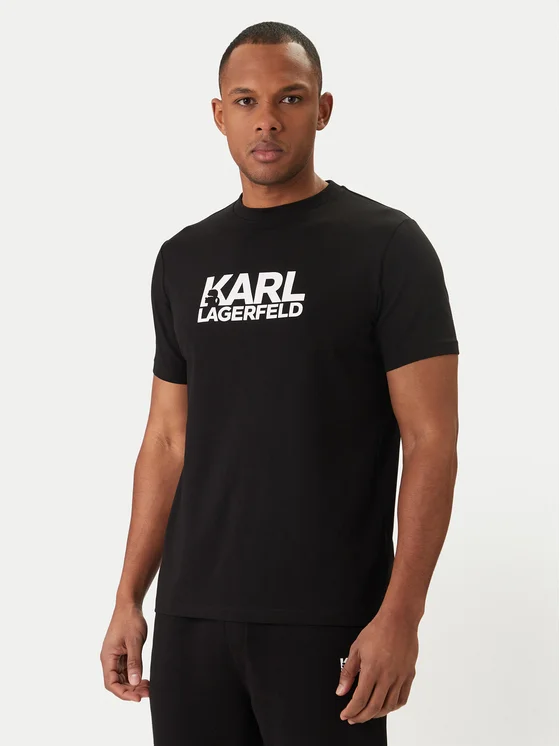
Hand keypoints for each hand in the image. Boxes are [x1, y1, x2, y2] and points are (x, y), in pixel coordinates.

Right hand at [100, 602, 149, 701]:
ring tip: (148, 688)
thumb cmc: (130, 620)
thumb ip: (134, 662)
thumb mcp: (134, 641)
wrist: (129, 605)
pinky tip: (144, 679)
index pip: (111, 683)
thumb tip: (134, 682)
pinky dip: (135, 676)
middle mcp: (109, 659)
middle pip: (117, 683)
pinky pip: (126, 670)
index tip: (137, 698)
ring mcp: (115, 657)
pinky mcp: (122, 654)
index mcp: (107, 657)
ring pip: (123, 678)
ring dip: (134, 684)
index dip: (123, 693)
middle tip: (148, 693)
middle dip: (131, 690)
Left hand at [336, 608, 417, 723]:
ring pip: (389, 706)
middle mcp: (387, 676)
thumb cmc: (377, 630)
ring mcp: (400, 677)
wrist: (398, 620)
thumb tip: (341, 690)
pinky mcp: (409, 675)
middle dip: (361, 716)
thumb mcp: (356, 649)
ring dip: (376, 714)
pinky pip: (402, 698)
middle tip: (354, 718)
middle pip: (374, 707)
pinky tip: (386, 706)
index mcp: (372, 670)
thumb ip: (348, 672)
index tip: (346, 714)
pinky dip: (393, 706)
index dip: (351, 710)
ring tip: (368, 713)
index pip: (360, 699)